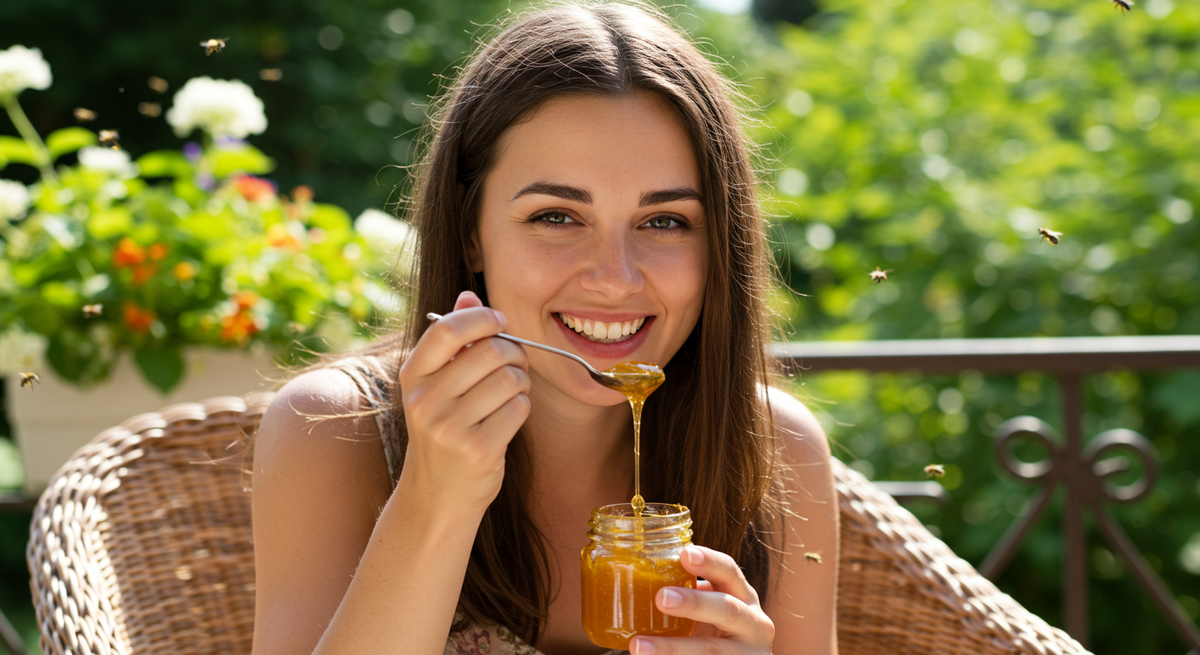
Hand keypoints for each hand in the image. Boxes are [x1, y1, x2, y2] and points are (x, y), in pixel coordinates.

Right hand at [396, 290, 530, 513]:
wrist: (437, 497)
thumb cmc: (444, 431)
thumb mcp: (437, 386)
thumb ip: (453, 341)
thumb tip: (469, 296)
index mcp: (412, 377)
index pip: (446, 330)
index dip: (481, 318)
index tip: (500, 322)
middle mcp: (426, 401)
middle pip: (490, 351)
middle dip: (514, 354)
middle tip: (515, 366)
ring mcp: (450, 427)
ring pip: (510, 379)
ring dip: (521, 383)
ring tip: (510, 394)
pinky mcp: (478, 449)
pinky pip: (518, 408)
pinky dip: (522, 408)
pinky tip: (508, 419)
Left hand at [632, 545, 773, 654]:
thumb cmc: (715, 633)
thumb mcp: (710, 611)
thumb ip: (686, 595)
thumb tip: (631, 576)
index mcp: (744, 597)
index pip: (730, 572)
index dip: (710, 561)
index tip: (684, 554)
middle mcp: (754, 624)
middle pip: (727, 609)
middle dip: (694, 603)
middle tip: (661, 597)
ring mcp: (750, 654)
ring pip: (712, 650)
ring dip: (673, 648)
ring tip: (638, 646)